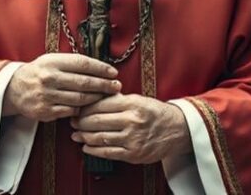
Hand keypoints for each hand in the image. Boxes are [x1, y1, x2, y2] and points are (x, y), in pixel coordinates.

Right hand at [3, 53, 120, 121]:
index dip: (101, 68)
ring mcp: (47, 96)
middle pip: (84, 83)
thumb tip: (101, 68)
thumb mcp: (52, 61)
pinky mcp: (45, 111)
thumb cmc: (40, 72)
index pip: (83, 64)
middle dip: (104, 85)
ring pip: (79, 99)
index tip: (113, 73)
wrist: (14, 89)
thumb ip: (72, 63)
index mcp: (52, 62)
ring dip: (96, 98)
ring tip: (105, 96)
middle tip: (116, 86)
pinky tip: (88, 107)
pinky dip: (81, 109)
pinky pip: (70, 111)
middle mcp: (49, 78)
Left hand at [70, 94, 191, 163]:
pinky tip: (86, 147)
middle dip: (80, 122)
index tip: (77, 109)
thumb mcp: (139, 99)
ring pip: (100, 138)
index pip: (101, 104)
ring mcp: (133, 139)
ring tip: (76, 135)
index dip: (85, 108)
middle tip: (73, 122)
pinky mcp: (133, 154)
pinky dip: (93, 150)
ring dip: (84, 137)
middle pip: (97, 121)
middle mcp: (132, 121)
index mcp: (133, 104)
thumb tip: (94, 96)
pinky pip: (108, 153)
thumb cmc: (156, 113)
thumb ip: (118, 99)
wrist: (177, 130)